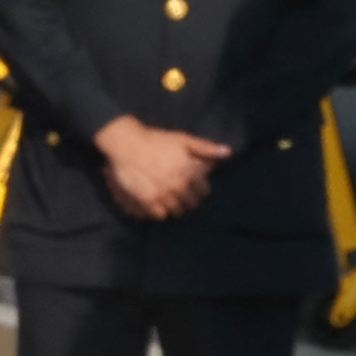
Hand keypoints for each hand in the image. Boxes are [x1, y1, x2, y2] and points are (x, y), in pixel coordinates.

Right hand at [93, 115, 230, 219]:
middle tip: (180, 194)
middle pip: (191, 205)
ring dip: (174, 207)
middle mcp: (178, 187)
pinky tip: (156, 203)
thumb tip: (228, 153)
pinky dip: (159, 211)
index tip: (193, 187)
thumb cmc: (156, 140)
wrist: (127, 145)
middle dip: (188, 200)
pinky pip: (159, 216)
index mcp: (189, 173)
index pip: (203, 192)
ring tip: (169, 199)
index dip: (199, 189)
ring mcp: (162, 196)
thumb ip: (206, 148)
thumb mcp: (184, 140)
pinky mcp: (146, 202)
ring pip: (176, 212)